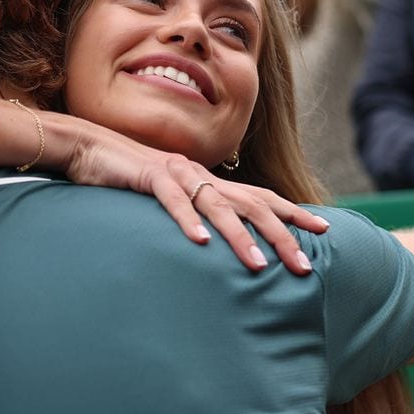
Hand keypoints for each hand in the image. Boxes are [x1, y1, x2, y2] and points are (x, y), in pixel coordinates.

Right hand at [58, 112, 327, 274]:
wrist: (88, 148)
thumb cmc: (126, 179)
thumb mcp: (167, 200)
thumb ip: (191, 214)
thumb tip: (211, 242)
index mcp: (208, 181)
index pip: (260, 197)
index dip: (293, 213)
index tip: (325, 231)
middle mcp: (201, 175)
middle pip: (251, 205)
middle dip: (281, 235)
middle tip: (304, 265)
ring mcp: (177, 173)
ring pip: (218, 206)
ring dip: (240, 237)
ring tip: (259, 265)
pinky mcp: (149, 176)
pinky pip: (173, 201)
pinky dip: (188, 220)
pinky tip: (200, 242)